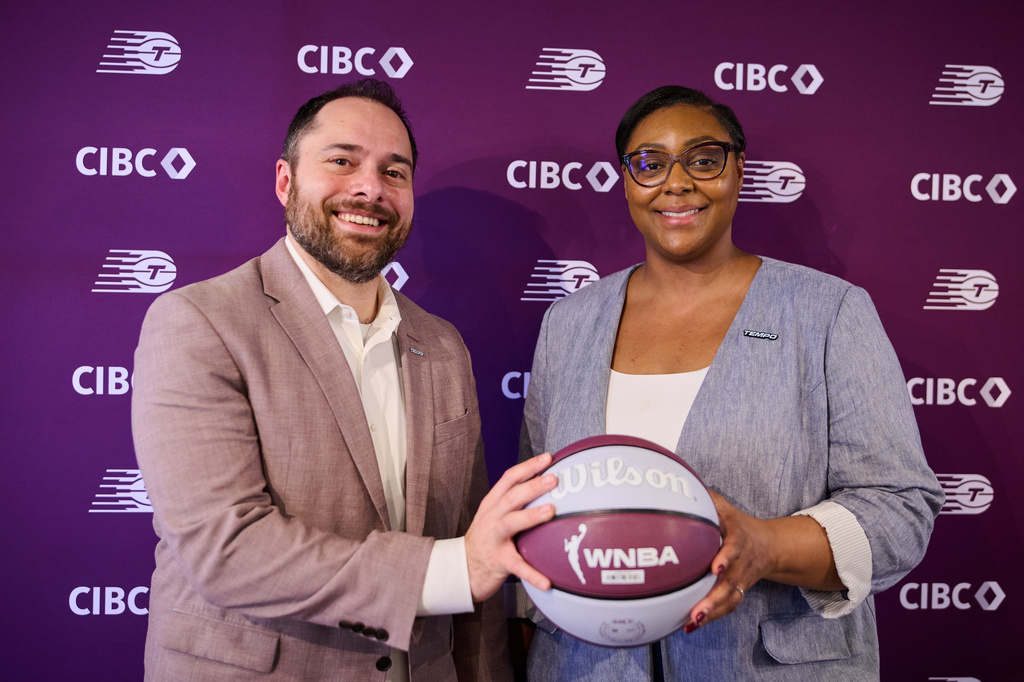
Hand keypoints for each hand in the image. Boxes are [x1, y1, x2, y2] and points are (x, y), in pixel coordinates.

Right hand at [465, 453, 556, 601]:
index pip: (509, 479)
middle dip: (532, 486)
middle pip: (511, 496)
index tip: (547, 458)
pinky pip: (516, 566)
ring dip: (530, 516)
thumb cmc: (485, 541)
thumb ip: (514, 503)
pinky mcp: (497, 561)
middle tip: (553, 479)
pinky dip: (532, 573)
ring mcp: (492, 539)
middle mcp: (490, 517)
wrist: (460, 570)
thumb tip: (546, 488)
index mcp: (492, 504)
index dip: (528, 467)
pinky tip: (547, 581)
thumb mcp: (494, 516)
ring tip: (550, 511)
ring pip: (510, 523)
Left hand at [681, 491, 840, 632]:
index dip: (727, 557)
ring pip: (730, 598)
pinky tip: (689, 625)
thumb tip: (676, 482)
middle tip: (697, 609)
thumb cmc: (737, 523)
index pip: (735, 547)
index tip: (715, 567)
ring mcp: (741, 579)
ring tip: (693, 620)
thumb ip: (703, 497)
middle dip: (715, 596)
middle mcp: (741, 561)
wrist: (770, 546)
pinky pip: (727, 606)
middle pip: (731, 581)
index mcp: (738, 538)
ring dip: (712, 611)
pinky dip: (710, 617)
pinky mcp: (738, 591)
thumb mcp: (724, 506)